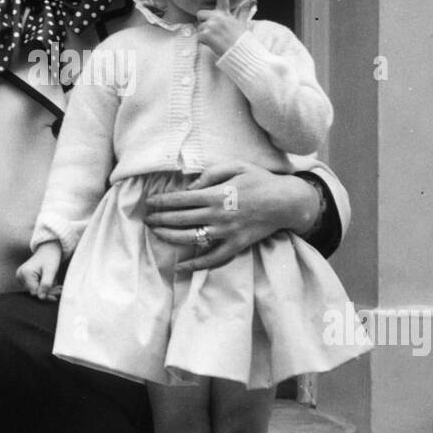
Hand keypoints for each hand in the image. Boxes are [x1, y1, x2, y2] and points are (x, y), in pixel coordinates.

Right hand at [16, 242, 63, 300]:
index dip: (46, 295)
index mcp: (25, 273)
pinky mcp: (24, 277)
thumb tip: (41, 298)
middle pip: (35, 291)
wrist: (48, 248)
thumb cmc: (50, 257)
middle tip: (60, 291)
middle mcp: (20, 275)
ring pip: (36, 289)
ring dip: (47, 289)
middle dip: (48, 291)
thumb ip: (46, 285)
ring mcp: (21, 276)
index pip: (35, 292)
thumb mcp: (51, 271)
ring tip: (58, 286)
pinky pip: (35, 285)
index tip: (56, 298)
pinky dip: (44, 285)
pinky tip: (53, 283)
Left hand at [143, 163, 320, 271]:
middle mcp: (218, 215)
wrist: (285, 201)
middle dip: (160, 219)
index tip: (149, 203)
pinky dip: (196, 264)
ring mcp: (226, 232)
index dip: (161, 202)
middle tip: (147, 219)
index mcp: (216, 194)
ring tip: (156, 234)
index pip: (180, 199)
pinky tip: (180, 266)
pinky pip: (213, 259)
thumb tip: (190, 187)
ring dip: (170, 237)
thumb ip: (210, 174)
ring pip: (191, 238)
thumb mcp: (236, 166)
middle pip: (180, 219)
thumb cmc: (259, 180)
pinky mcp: (236, 245)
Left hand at [195, 0, 246, 58]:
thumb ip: (244, 11)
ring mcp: (211, 25)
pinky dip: (204, 41)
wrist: (240, 53)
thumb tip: (252, 1)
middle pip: (200, 13)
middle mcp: (217, 17)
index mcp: (225, 13)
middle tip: (212, 30)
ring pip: (199, 26)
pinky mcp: (205, 34)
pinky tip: (213, 43)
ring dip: (204, 33)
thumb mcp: (242, 23)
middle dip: (203, 21)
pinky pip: (199, 36)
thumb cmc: (241, 39)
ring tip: (216, 38)